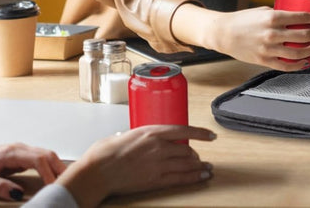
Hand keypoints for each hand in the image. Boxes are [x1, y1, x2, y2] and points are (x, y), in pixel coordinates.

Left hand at [0, 141, 65, 200]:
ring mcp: (19, 151)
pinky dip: (49, 166)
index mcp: (11, 153)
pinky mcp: (18, 156)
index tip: (53, 187)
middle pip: (46, 154)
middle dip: (59, 168)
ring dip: (56, 166)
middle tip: (67, 183)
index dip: (48, 173)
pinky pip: (39, 159)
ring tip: (63, 180)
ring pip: (45, 155)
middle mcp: (18, 148)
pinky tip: (52, 175)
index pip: (38, 160)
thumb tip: (18, 194)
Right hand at [56, 125, 214, 207]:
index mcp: (152, 131)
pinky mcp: (155, 180)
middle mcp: (159, 146)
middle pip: (186, 150)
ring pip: (186, 164)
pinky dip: (193, 178)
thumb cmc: (107, 151)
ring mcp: (158, 164)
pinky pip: (180, 179)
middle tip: (200, 158)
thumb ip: (144, 136)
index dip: (200, 133)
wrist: (99, 170)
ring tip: (207, 169)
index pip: (184, 130)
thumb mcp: (129, 134)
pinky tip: (201, 177)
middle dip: (195, 155)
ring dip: (199, 167)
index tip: (210, 135)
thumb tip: (147, 137)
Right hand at [209, 6, 309, 70]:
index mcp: (272, 17)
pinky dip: (298, 65)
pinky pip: (285, 66)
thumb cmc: (241, 20)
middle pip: (303, 35)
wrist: (224, 33)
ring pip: (297, 52)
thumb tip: (293, 17)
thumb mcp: (262, 10)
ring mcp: (268, 49)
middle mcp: (272, 33)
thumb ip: (277, 14)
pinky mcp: (264, 60)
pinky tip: (304, 62)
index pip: (301, 17)